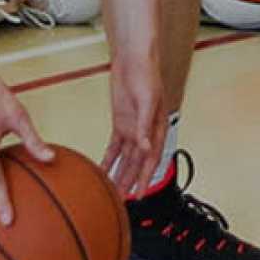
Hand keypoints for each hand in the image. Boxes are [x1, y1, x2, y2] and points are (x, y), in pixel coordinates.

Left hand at [100, 49, 165, 196]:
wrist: (133, 60)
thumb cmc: (147, 76)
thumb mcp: (147, 101)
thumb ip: (145, 126)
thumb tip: (145, 148)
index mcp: (157, 129)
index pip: (151, 160)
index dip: (144, 178)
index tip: (138, 194)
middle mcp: (146, 132)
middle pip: (137, 163)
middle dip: (130, 181)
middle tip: (121, 199)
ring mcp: (132, 128)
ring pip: (125, 158)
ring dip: (119, 174)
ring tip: (112, 191)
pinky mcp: (121, 123)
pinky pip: (114, 147)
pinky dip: (109, 159)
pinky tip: (102, 170)